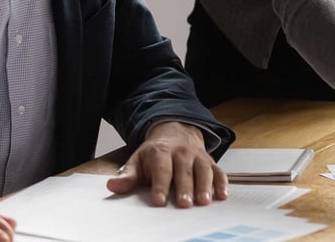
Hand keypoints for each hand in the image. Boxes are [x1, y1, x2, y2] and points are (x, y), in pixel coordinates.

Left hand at [105, 121, 227, 207]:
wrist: (176, 130)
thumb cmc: (155, 153)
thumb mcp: (138, 160)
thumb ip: (128, 176)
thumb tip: (113, 186)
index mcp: (161, 151)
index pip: (161, 168)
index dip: (160, 185)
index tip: (159, 200)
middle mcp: (182, 152)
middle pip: (184, 171)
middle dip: (185, 188)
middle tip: (184, 204)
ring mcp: (197, 156)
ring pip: (203, 170)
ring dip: (205, 186)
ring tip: (204, 201)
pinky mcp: (209, 160)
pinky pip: (218, 170)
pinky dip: (222, 182)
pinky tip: (222, 195)